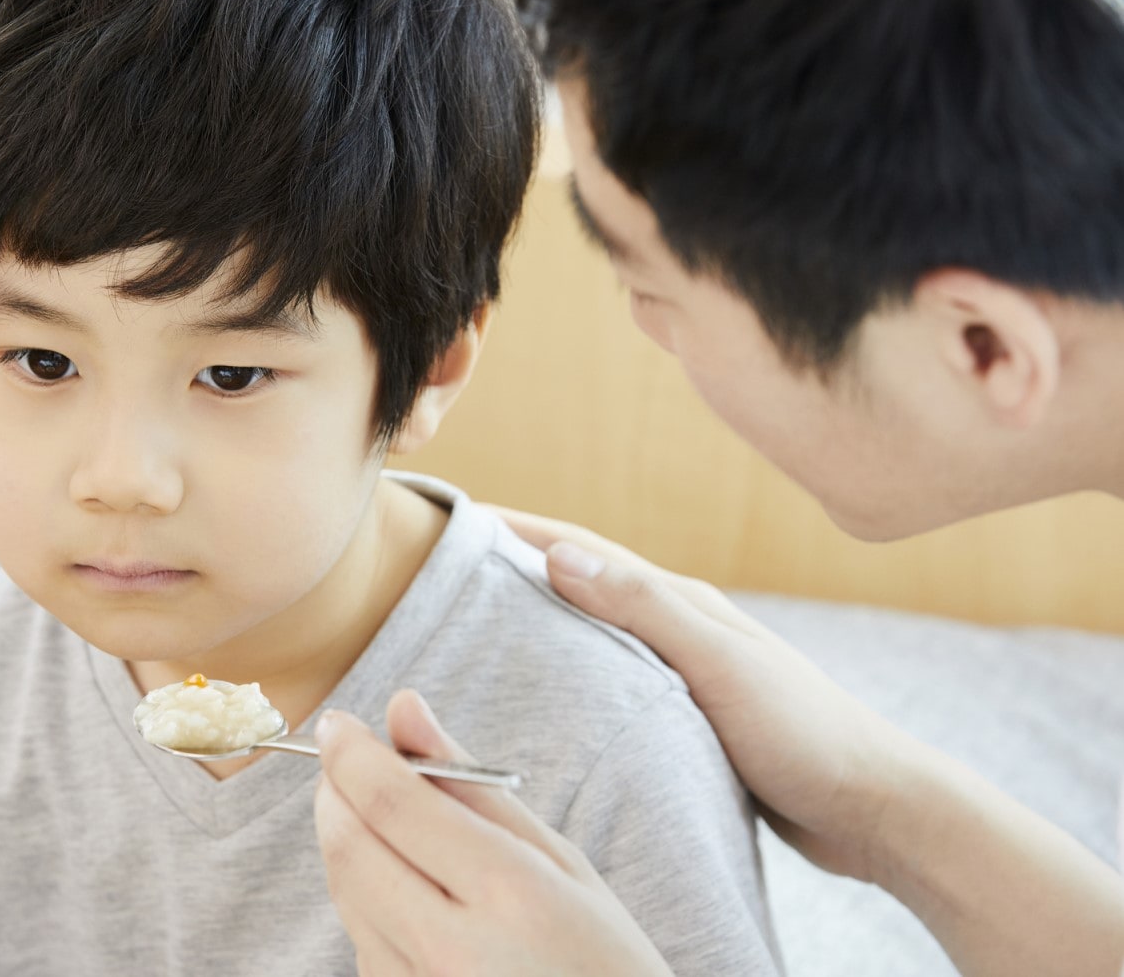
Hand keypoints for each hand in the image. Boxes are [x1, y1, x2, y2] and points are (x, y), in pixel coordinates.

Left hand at [314, 690, 673, 976]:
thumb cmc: (601, 957)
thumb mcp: (558, 861)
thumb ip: (472, 783)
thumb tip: (403, 707)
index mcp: (511, 893)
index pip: (394, 804)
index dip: (351, 754)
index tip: (336, 723)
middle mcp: (453, 948)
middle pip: (350, 847)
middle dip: (334, 791)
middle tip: (345, 761)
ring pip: (345, 893)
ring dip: (346, 840)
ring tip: (386, 821)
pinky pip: (360, 938)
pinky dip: (365, 895)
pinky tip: (404, 885)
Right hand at [494, 507, 1123, 976]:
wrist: (875, 808)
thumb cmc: (804, 733)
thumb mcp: (718, 664)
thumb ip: (643, 607)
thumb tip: (557, 553)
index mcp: (684, 602)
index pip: (585, 549)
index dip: (521, 530)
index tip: (457, 519)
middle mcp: (682, 625)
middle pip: (585, 581)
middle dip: (522, 563)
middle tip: (452, 568)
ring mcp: (687, 670)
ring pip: (597, 631)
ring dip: (545, 615)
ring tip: (484, 623)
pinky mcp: (690, 716)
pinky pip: (613, 679)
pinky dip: (573, 669)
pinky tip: (553, 693)